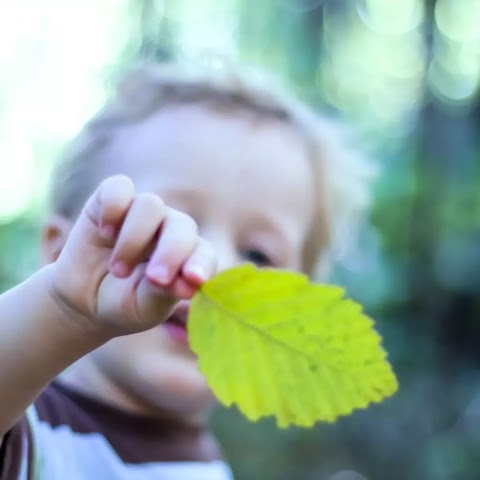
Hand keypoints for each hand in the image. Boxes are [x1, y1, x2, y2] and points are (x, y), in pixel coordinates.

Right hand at [47, 175, 216, 336]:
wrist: (82, 299)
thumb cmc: (123, 304)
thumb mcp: (143, 308)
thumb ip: (163, 294)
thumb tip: (187, 285)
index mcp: (188, 256)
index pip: (204, 252)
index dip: (201, 263)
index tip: (194, 279)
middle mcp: (170, 229)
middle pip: (182, 225)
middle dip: (171, 251)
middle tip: (155, 279)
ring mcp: (142, 213)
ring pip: (151, 205)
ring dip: (134, 240)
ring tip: (118, 270)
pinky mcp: (111, 201)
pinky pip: (119, 187)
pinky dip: (113, 207)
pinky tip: (105, 232)